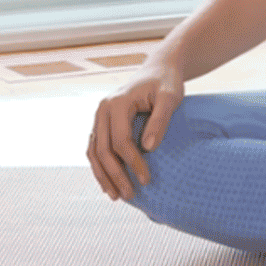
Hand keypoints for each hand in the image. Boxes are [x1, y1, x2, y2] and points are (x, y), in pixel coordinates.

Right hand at [91, 63, 183, 200]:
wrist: (158, 69)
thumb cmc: (167, 82)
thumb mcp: (171, 97)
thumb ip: (160, 120)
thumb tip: (148, 148)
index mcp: (117, 102)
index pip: (120, 140)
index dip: (132, 162)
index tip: (146, 179)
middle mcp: (102, 109)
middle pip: (103, 150)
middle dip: (115, 175)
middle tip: (130, 195)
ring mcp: (99, 116)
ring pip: (94, 152)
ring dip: (103, 176)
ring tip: (116, 196)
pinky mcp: (101, 123)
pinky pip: (95, 148)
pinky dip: (100, 167)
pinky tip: (109, 183)